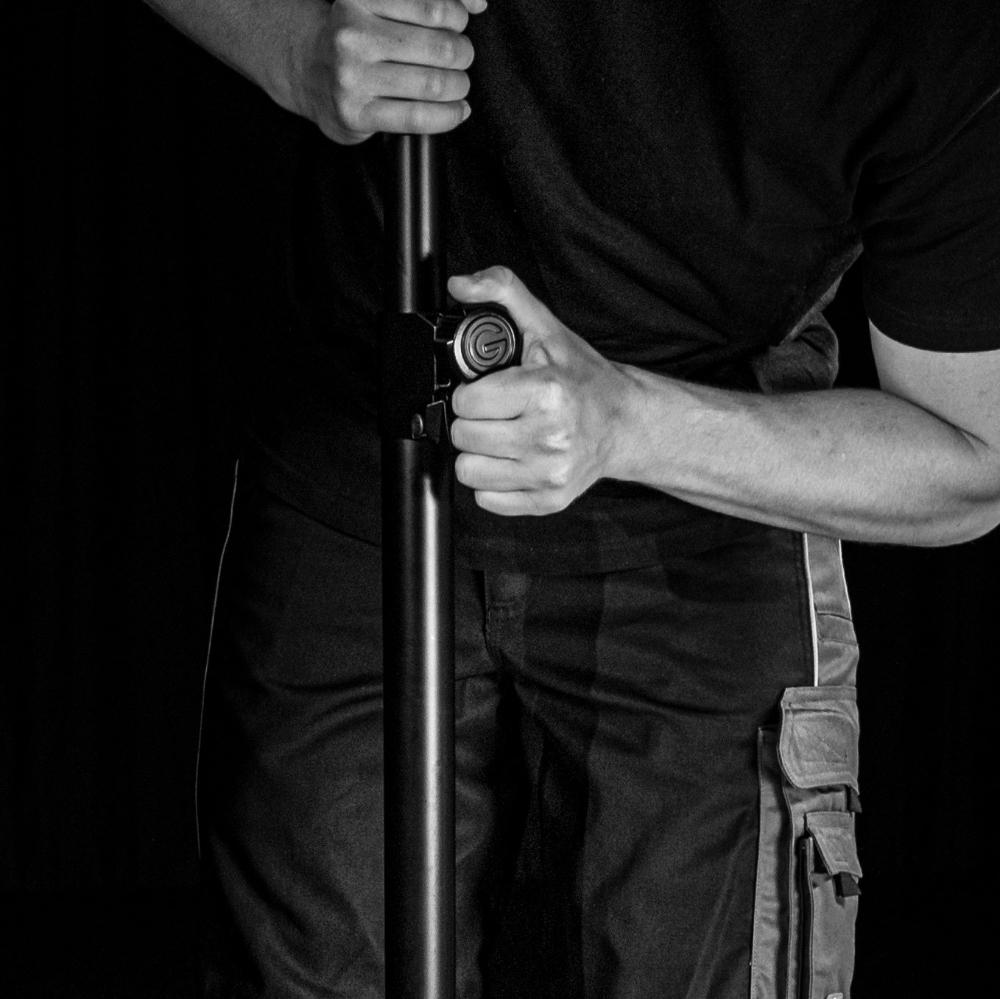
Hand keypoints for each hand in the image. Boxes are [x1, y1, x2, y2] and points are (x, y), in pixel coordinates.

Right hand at [288, 0, 485, 144]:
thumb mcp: (385, 6)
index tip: (456, 25)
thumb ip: (431, 1)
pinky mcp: (356, 113)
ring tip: (457, 84)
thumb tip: (478, 3)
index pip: (435, 8)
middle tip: (460, 58)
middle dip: (462, 55)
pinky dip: (449, 115)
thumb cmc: (359, 38)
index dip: (458, 18)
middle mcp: (352, 34)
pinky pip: (418, 116)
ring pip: (434, 84)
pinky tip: (457, 111)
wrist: (311, 73)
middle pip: (441, 48)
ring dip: (459, 86)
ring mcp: (352, 76)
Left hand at [448, 267, 639, 515]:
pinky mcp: (548, 500)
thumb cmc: (583, 379)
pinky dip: (493, 482)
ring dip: (480, 454)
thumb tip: (459, 284)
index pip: (466, 403)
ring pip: (469, 472)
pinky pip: (486, 499)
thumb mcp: (546, 328)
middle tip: (499, 413)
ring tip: (504, 437)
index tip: (492, 391)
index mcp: (546, 392)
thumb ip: (502, 292)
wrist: (624, 423)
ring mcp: (549, 473)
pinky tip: (513, 461)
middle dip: (475, 422)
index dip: (472, 394)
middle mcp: (549, 436)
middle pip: (464, 437)